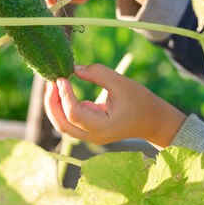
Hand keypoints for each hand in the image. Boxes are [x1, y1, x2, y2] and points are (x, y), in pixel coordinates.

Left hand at [44, 63, 186, 148]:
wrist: (152, 120)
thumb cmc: (140, 101)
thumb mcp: (122, 83)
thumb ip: (98, 74)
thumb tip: (74, 69)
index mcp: (103, 127)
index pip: (75, 114)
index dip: (65, 96)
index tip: (62, 77)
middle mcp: (93, 136)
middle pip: (62, 124)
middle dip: (52, 103)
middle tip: (51, 81)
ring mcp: (89, 135)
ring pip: (62, 124)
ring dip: (54, 105)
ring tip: (52, 84)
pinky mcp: (88, 130)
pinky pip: (68, 121)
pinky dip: (61, 107)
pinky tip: (60, 90)